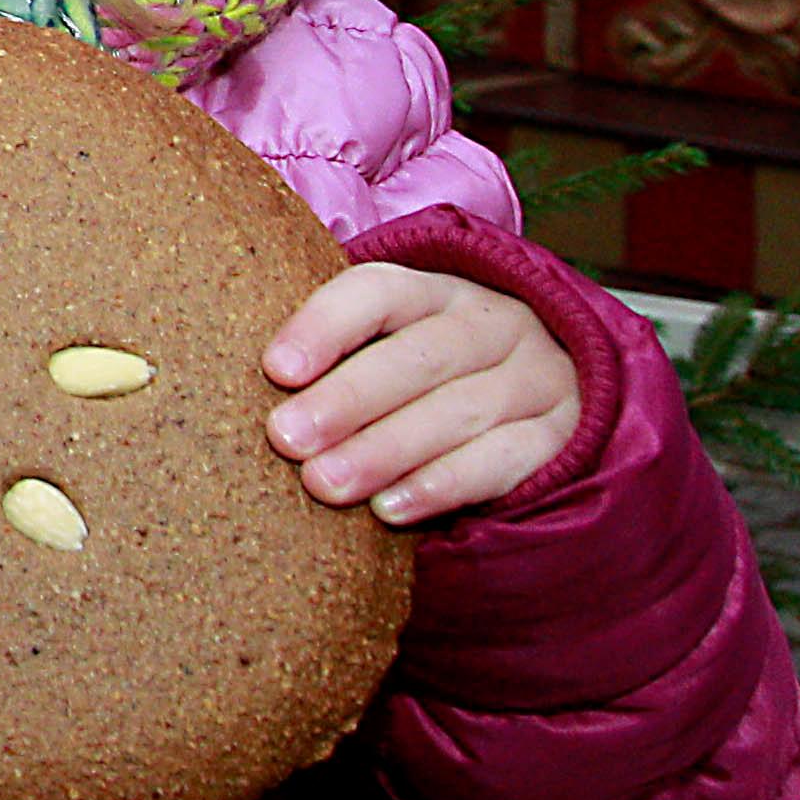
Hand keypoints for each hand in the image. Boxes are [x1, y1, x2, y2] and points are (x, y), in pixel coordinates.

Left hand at [265, 260, 580, 522]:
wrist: (546, 409)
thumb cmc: (428, 382)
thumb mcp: (387, 350)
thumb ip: (331, 358)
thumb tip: (235, 383)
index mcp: (438, 290)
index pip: (378, 293)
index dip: (325, 326)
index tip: (275, 369)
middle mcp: (494, 324)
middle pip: (417, 356)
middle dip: (347, 399)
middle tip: (286, 439)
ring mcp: (538, 378)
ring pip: (458, 410)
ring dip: (385, 450)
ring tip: (324, 484)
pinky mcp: (563, 437)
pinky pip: (504, 459)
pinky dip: (443, 484)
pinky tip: (390, 508)